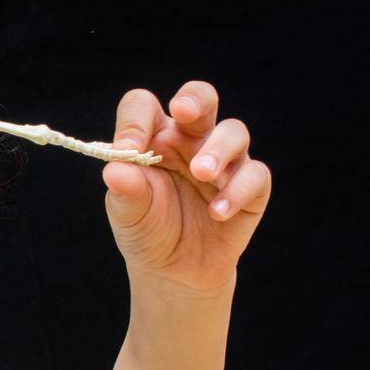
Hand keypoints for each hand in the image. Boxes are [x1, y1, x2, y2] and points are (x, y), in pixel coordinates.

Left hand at [101, 81, 271, 295]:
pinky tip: (217, 212)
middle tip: (183, 112)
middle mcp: (190, 140)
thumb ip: (124, 190)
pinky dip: (238, 190)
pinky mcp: (250, 186)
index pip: (144, 107)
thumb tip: (114, 169)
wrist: (174, 271)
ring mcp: (223, 160)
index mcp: (154, 137)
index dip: (135, 121)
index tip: (127, 149)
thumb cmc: (147, 230)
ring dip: (218, 149)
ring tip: (201, 174)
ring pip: (233, 132)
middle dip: (194, 99)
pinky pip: (255, 175)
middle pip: (200, 98)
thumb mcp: (128, 213)